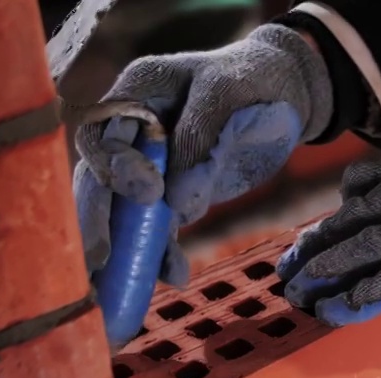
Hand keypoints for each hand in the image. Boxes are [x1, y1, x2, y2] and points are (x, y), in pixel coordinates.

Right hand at [73, 24, 333, 284]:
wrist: (283, 93)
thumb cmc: (254, 81)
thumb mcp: (229, 95)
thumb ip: (198, 140)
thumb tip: (173, 201)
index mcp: (135, 92)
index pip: (101, 134)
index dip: (115, 168)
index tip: (149, 194)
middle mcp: (129, 130)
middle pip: (99, 181)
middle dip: (97, 224)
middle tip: (99, 265)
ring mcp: (147, 165)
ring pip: (122, 213)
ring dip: (123, 252)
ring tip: (119, 292)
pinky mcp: (169, 193)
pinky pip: (157, 228)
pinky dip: (163, 254)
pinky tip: (176, 277)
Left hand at [276, 160, 380, 325]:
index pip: (356, 189)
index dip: (328, 219)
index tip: (305, 239)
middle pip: (347, 222)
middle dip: (312, 248)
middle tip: (285, 269)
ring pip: (361, 249)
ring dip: (326, 273)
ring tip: (298, 292)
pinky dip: (367, 292)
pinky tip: (341, 307)